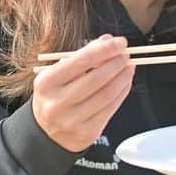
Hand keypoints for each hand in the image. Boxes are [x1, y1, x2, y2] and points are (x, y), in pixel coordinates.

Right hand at [32, 34, 134, 152]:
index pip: (81, 61)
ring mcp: (72, 120)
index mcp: (46, 83)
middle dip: (116, 63)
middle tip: (126, 54)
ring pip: (107, 94)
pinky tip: (125, 82)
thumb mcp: (59, 74)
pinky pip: (110, 109)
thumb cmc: (55, 96)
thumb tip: (108, 41)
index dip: (104, 50)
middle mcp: (57, 103)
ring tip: (129, 66)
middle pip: (97, 78)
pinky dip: (122, 92)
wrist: (47, 133)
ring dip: (123, 77)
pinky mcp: (87, 133)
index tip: (120, 42)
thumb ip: (82, 56)